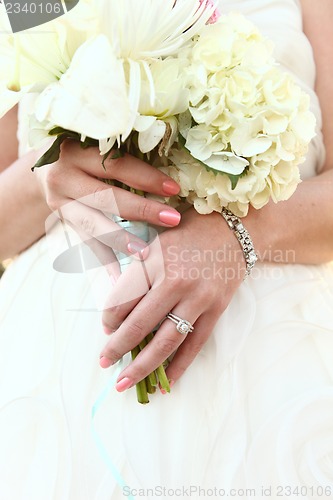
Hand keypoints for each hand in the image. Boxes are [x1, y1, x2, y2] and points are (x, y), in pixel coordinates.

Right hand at [35, 140, 180, 259]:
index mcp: (76, 151)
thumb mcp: (97, 146)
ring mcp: (59, 202)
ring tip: (147, 254)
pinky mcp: (63, 222)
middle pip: (106, 197)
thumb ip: (125, 157)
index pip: (116, 165)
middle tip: (172, 220)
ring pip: (93, 224)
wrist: (47, 168)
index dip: (146, 177)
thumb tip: (169, 179)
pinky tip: (119, 278)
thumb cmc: (86, 154)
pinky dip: (104, 260)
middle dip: (142, 210)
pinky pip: (86, 243)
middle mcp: (63, 176)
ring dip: (122, 240)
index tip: (174, 189)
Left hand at [99, 207, 245, 388]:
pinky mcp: (216, 310)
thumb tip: (117, 306)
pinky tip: (165, 382)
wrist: (235, 230)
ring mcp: (199, 298)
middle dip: (117, 347)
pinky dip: (180, 366)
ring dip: (142, 365)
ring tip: (124, 383)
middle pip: (139, 324)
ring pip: (166, 341)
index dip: (109, 317)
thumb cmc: (189, 231)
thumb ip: (137, 269)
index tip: (106, 326)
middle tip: (104, 362)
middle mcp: (176, 282)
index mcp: (156, 260)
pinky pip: (195, 344)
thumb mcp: (157, 241)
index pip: (123, 298)